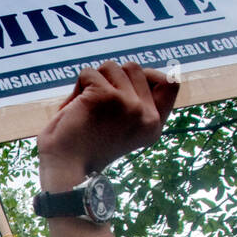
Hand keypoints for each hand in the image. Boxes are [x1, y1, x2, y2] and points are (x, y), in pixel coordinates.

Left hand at [36, 61, 177, 191]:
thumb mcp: (121, 127)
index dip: (150, 74)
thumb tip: (140, 70)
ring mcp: (128, 105)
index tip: (127, 85)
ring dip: (92, 81)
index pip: (170, 82)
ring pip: (111, 67)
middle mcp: (146, 115)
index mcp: (153, 126)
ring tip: (84, 108)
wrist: (65, 170)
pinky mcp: (105, 96)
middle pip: (134, 68)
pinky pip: (89, 73)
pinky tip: (74, 109)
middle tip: (95, 105)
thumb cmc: (84, 149)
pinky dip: (77, 87)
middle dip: (111, 78)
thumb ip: (134, 102)